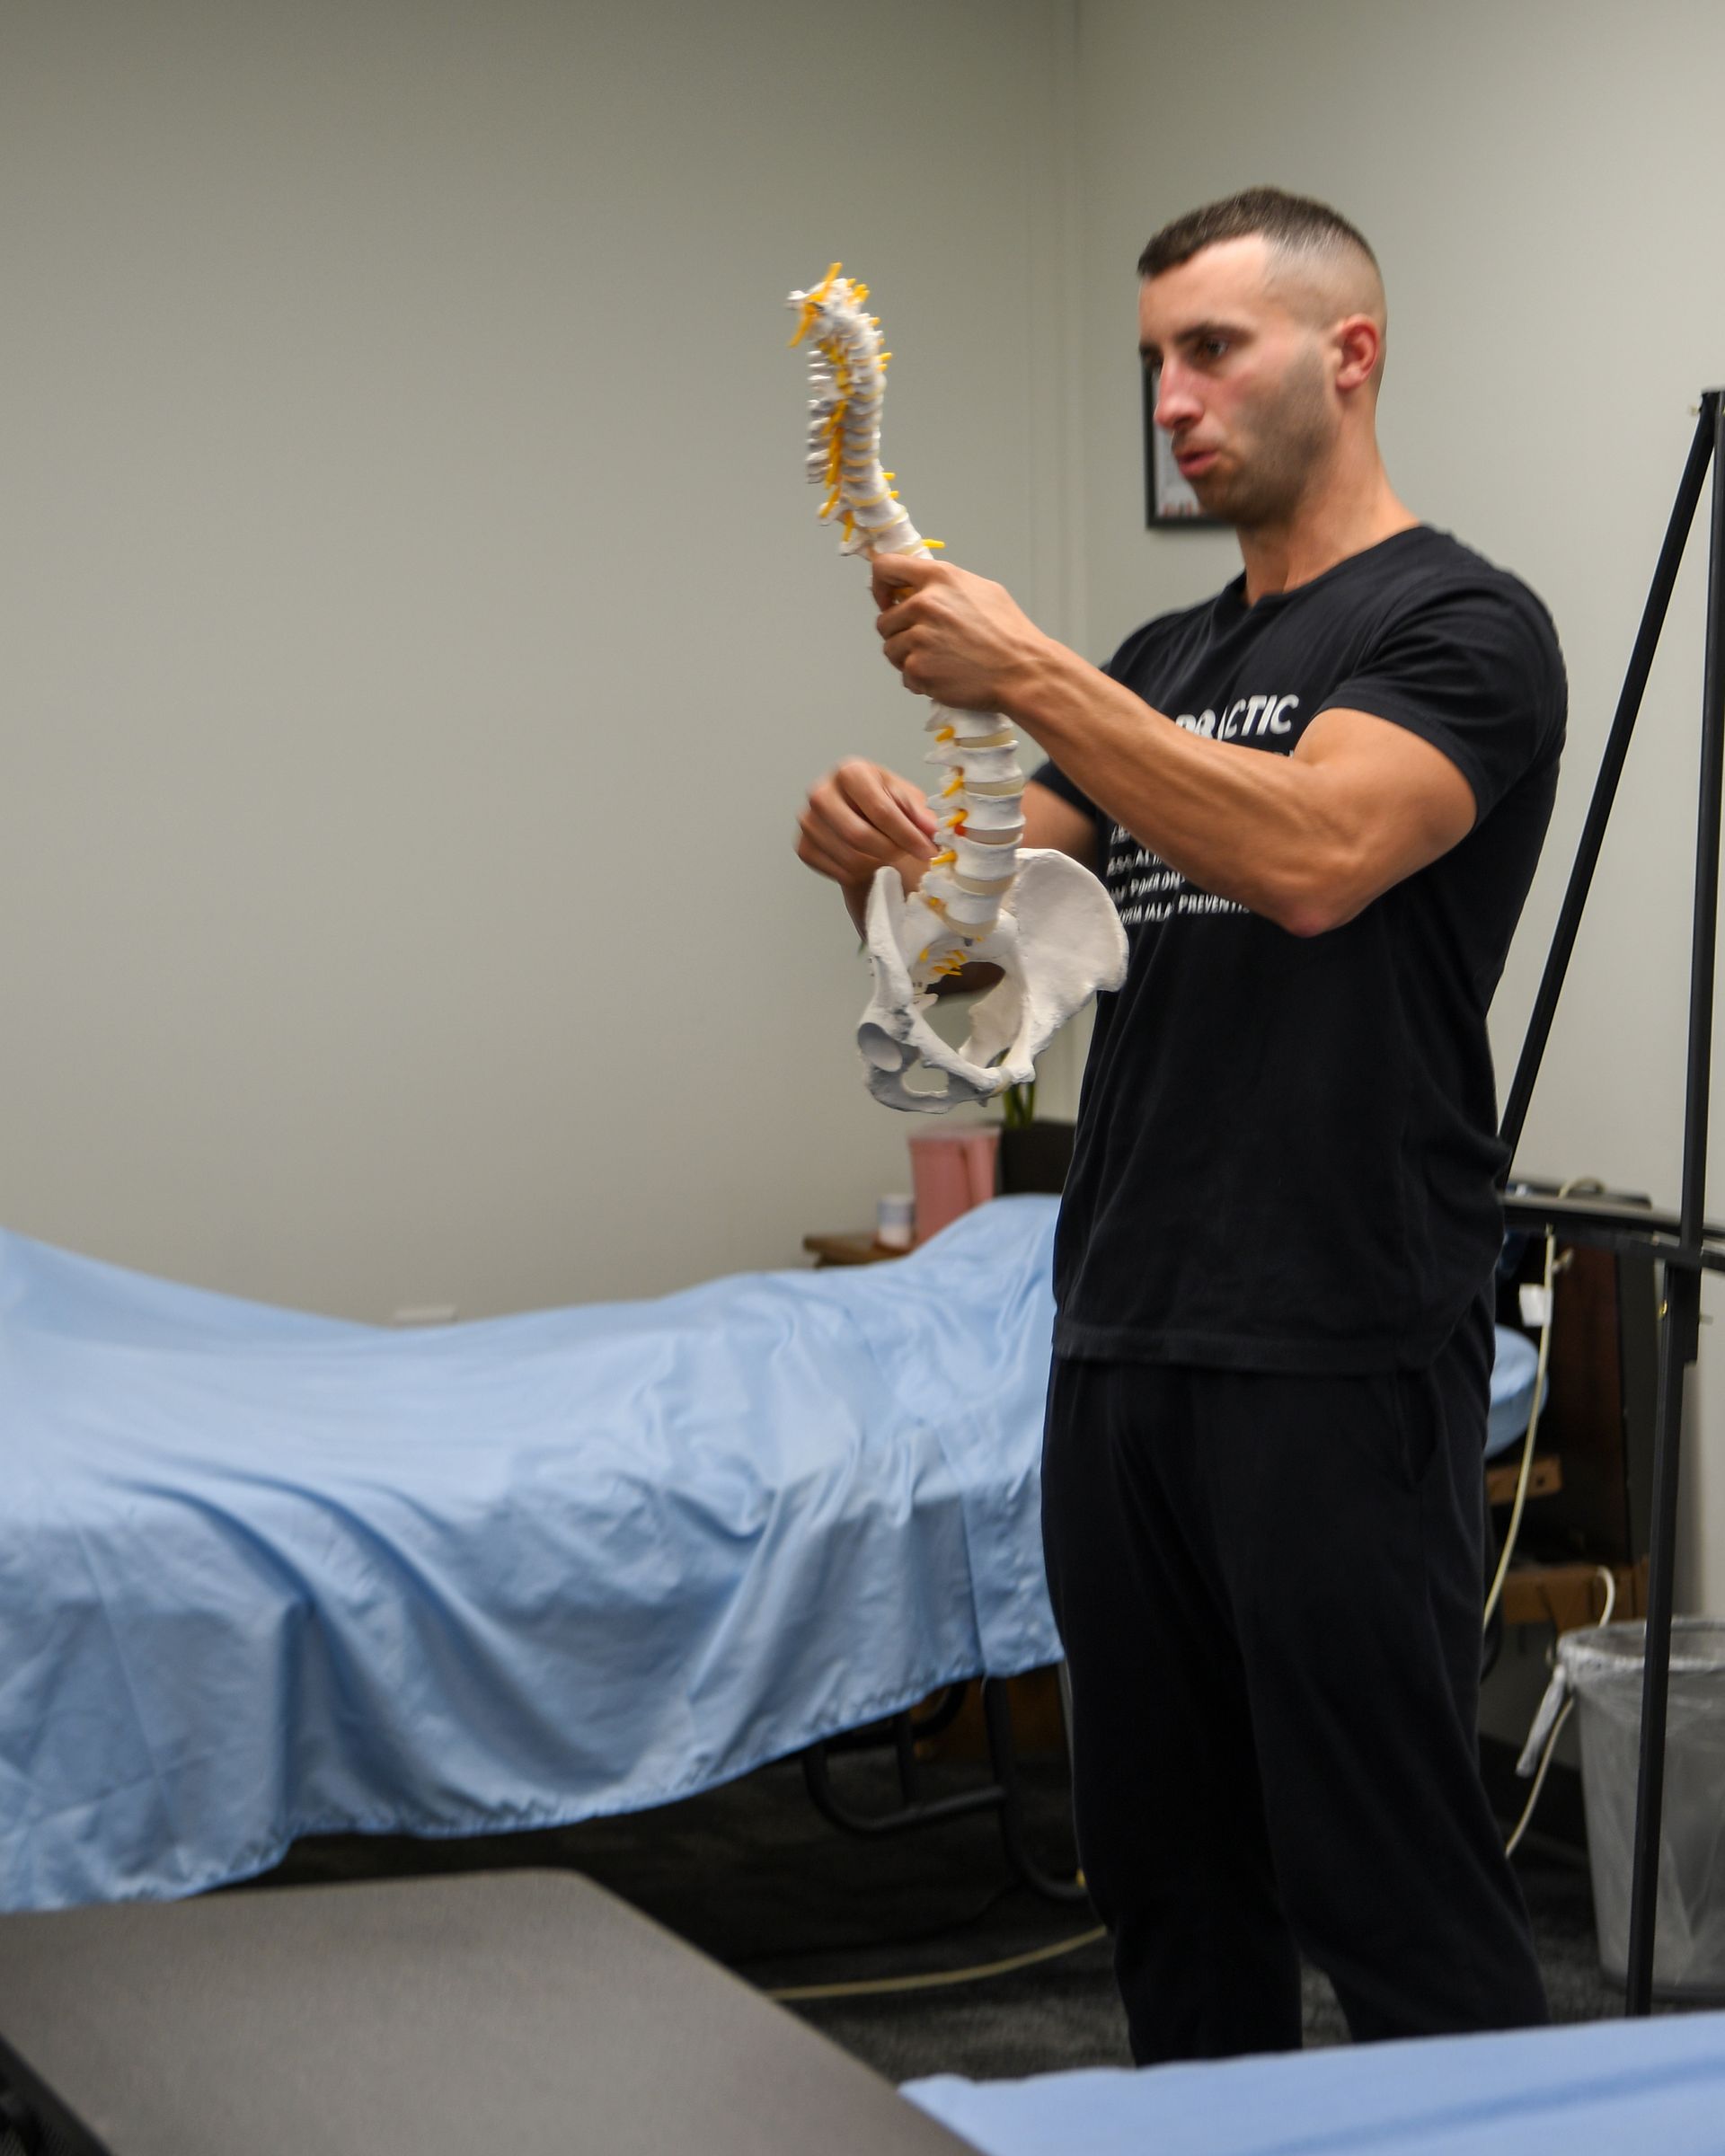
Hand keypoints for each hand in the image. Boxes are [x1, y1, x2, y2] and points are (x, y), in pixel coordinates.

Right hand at [796, 758, 936, 894]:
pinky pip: (838, 871)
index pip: (880, 809)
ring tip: (890, 853)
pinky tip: (869, 860)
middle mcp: (821, 792)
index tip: (928, 850)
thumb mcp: (906, 799)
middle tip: (907, 854)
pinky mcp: (803, 846)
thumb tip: (931, 829)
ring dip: (878, 862)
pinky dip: (861, 872)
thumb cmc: (884, 803)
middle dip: (891, 850)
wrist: (859, 818)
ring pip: (850, 857)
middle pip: (860, 836)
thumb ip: (919, 812)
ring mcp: (808, 821)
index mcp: (849, 772)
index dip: (907, 834)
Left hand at [870, 551, 1051, 713]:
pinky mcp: (918, 668)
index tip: (887, 600)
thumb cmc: (1009, 634)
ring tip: (938, 661)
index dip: (880, 586)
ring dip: (908, 658)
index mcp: (938, 578)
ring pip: (891, 649)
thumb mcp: (982, 590)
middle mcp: (924, 604)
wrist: (1023, 671)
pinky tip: (944, 677)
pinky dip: (920, 681)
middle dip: (900, 633)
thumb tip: (922, 589)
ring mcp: (919, 638)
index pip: (885, 567)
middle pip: (884, 620)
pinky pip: (905, 675)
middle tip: (925, 643)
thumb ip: (945, 586)